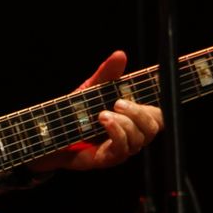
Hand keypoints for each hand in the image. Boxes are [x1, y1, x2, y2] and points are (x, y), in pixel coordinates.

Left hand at [29, 50, 162, 172]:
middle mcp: (130, 133)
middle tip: (118, 102)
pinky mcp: (108, 158)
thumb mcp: (92, 88)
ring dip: (124, 123)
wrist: (52, 131)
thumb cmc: (75, 110)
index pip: (157, 113)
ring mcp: (121, 147)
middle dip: (139, 113)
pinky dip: (116, 132)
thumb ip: (107, 73)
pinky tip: (104, 121)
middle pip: (153, 126)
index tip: (152, 85)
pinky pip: (122, 149)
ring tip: (103, 113)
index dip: (160, 101)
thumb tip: (120, 54)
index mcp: (131, 116)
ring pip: (139, 138)